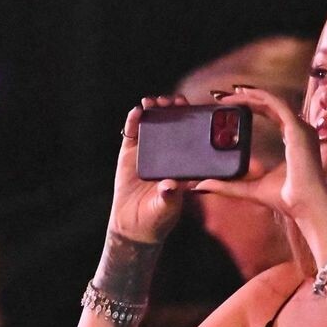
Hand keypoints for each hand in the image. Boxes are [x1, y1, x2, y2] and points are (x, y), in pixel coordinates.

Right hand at [107, 96, 189, 243]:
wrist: (134, 225)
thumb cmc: (158, 216)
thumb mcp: (168, 207)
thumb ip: (170, 196)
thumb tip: (171, 186)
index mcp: (183, 162)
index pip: (192, 136)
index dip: (194, 120)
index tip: (196, 110)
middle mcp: (168, 153)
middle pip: (172, 123)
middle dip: (173, 109)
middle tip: (174, 101)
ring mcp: (148, 150)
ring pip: (152, 123)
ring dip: (154, 109)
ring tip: (154, 102)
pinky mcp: (130, 152)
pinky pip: (132, 132)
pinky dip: (134, 120)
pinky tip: (137, 112)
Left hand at [191, 86, 326, 232]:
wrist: (305, 205)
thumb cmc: (287, 199)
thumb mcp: (249, 188)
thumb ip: (227, 185)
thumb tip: (202, 185)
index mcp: (293, 141)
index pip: (272, 114)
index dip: (254, 106)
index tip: (233, 105)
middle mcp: (299, 131)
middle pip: (272, 105)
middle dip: (249, 98)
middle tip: (227, 96)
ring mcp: (300, 128)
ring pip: (273, 101)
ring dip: (252, 95)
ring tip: (231, 94)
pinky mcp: (297, 129)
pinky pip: (277, 105)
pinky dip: (260, 97)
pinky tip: (245, 96)